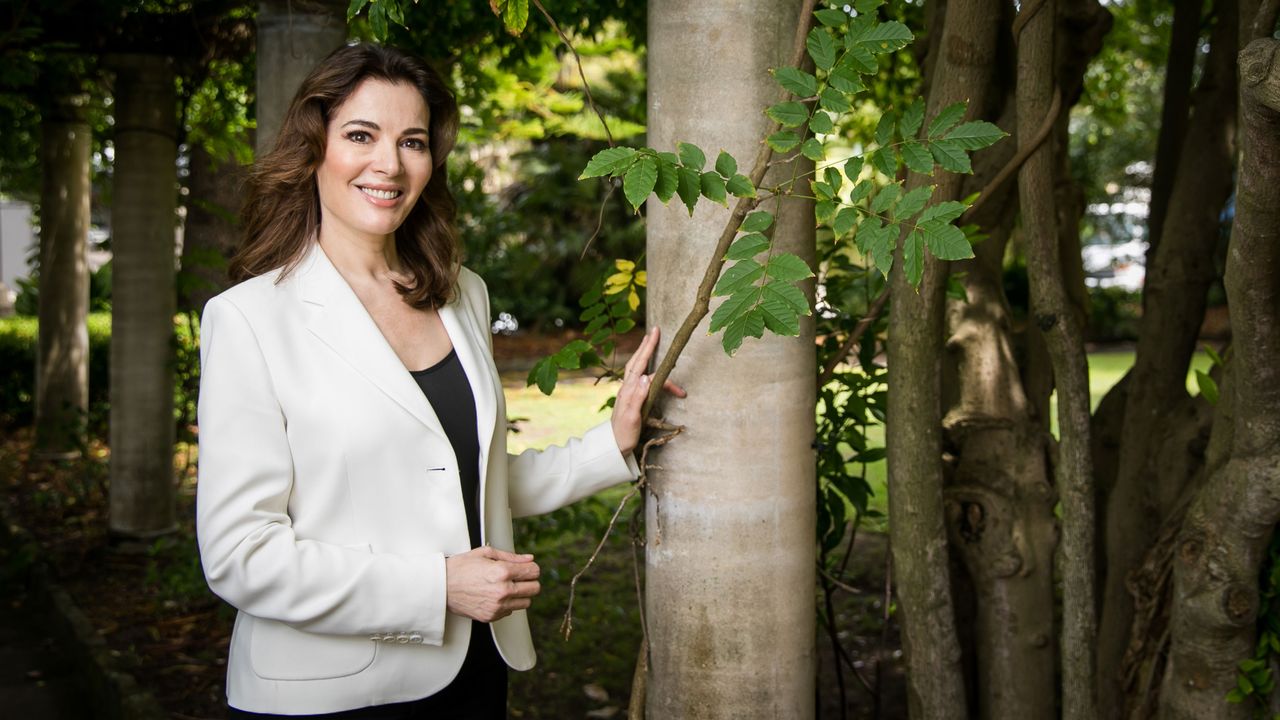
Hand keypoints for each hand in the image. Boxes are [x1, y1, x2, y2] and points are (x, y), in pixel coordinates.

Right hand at [445, 546, 540, 621]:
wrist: (441, 587)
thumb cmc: (460, 568)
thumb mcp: (485, 554)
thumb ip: (511, 556)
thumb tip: (528, 559)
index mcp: (502, 572)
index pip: (534, 572)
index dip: (531, 568)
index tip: (526, 568)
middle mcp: (502, 591)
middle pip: (534, 589)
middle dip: (529, 581)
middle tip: (519, 577)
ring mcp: (497, 606)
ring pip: (526, 602)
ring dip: (520, 594)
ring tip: (506, 587)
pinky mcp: (491, 616)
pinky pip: (511, 611)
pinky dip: (507, 604)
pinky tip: (495, 595)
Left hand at [611, 326, 686, 455]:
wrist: (614, 445)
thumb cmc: (624, 433)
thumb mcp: (632, 416)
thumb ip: (638, 396)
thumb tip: (646, 376)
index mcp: (629, 391)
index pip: (647, 373)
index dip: (662, 370)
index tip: (672, 365)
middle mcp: (627, 388)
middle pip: (638, 361)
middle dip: (647, 345)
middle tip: (655, 330)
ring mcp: (627, 391)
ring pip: (636, 366)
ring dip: (644, 352)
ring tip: (649, 340)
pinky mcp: (629, 396)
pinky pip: (636, 374)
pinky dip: (642, 364)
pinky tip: (644, 362)